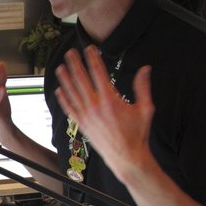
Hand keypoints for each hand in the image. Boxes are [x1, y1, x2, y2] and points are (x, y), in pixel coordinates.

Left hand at [54, 45, 154, 181]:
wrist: (126, 157)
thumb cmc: (137, 134)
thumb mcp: (145, 108)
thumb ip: (143, 87)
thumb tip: (145, 69)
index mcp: (110, 99)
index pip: (98, 72)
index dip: (92, 58)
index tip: (89, 49)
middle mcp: (95, 106)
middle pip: (81, 79)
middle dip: (75, 64)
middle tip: (70, 53)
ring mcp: (86, 115)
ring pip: (72, 93)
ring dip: (65, 78)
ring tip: (60, 67)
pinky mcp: (82, 125)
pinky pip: (69, 109)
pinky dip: (63, 99)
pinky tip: (59, 90)